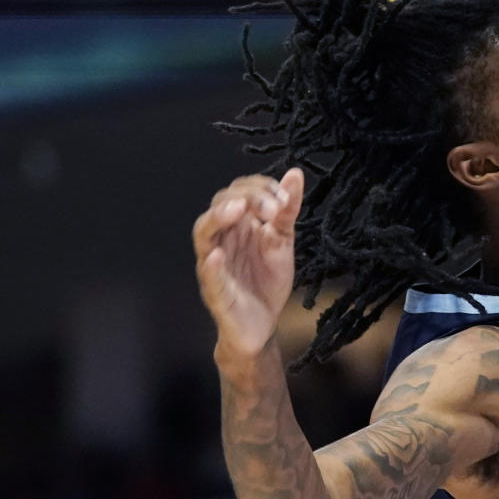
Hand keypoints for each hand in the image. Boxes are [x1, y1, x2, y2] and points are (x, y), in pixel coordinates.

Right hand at [193, 169, 303, 359]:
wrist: (263, 325)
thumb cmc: (266, 281)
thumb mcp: (282, 241)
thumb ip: (286, 210)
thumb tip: (295, 174)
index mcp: (237, 226)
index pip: (237, 192)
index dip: (259, 188)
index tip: (284, 196)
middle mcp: (221, 240)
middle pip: (219, 205)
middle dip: (247, 198)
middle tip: (274, 206)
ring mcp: (215, 265)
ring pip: (204, 234)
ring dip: (218, 218)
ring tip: (236, 209)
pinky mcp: (216, 292)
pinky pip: (208, 276)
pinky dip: (210, 265)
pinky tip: (217, 255)